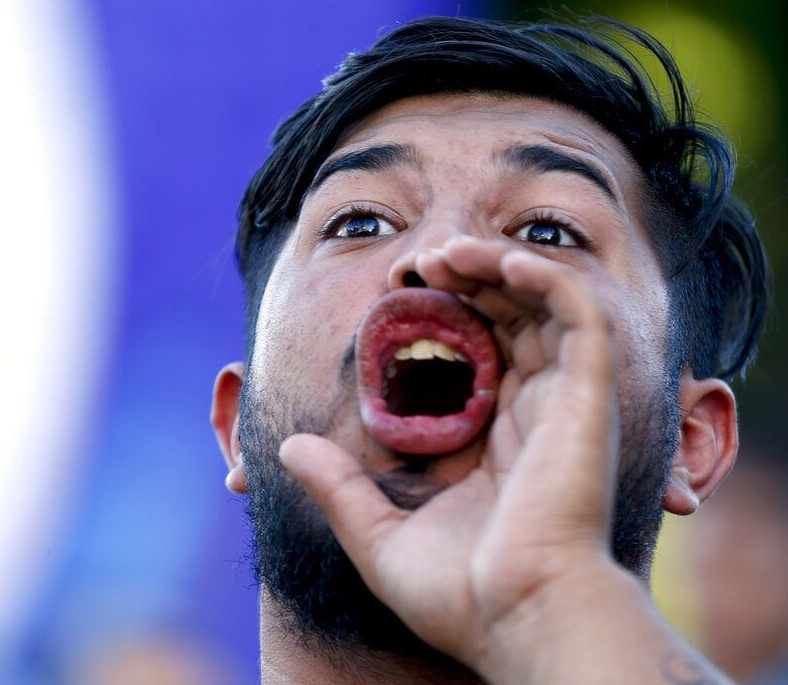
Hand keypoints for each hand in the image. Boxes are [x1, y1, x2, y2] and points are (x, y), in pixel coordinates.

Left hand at [279, 235, 621, 673]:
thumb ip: (337, 489)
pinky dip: (545, 277)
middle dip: (464, 280)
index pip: (478, 354)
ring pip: (543, 304)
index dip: (441, 317)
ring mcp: (565, 402)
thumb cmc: (461, 596)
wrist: (516, 620)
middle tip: (415, 268)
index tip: (395, 297)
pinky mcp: (589, 396)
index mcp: (495, 441)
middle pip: (509, 318)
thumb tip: (288, 448)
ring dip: (495, 265)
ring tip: (441, 257)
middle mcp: (535, 414)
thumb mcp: (378, 538)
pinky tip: (497, 262)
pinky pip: (578, 315)